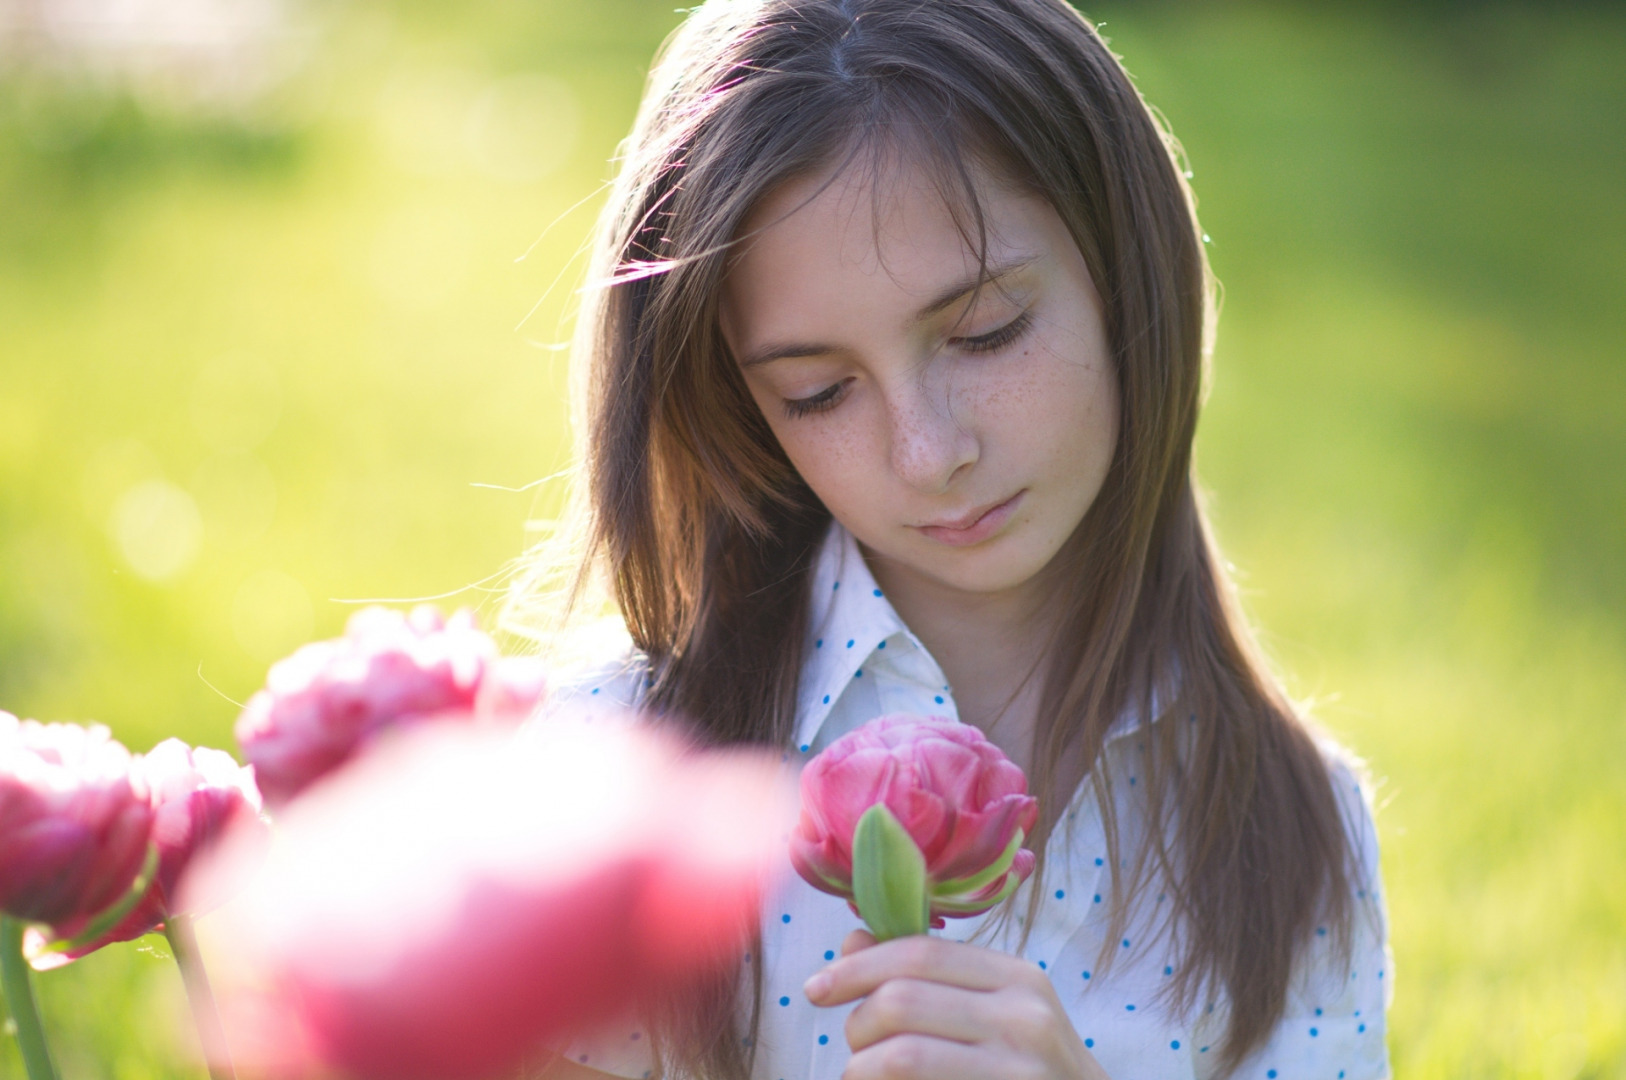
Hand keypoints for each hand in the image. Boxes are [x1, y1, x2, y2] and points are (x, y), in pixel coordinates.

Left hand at [803, 930, 1110, 1079]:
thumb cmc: (1031, 1064)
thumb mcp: (997, 1008)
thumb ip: (929, 974)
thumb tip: (853, 940)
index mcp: (1018, 977)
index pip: (919, 952)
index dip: (857, 967)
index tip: (816, 988)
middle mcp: (1023, 1019)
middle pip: (900, 1002)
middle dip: (856, 1025)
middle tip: (854, 1048)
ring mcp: (1017, 1073)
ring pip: (899, 1056)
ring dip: (861, 1068)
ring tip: (863, 1077)